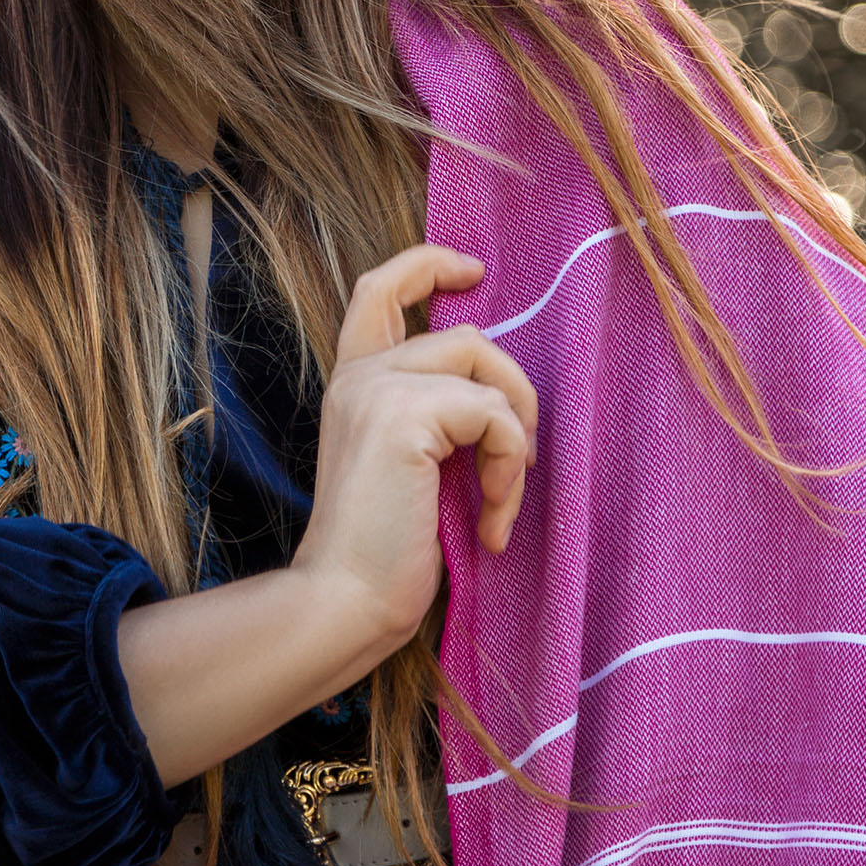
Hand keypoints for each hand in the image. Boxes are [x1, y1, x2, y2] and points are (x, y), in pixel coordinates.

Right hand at [292, 244, 536, 653]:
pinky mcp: (404, 415)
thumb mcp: (412, 467)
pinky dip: (510, 467)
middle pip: (464, 335)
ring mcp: (378, 389)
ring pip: (486, 365)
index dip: (428, 264)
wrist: (346, 600)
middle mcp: (359, 375)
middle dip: (513, 391)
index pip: (379, 289)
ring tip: (503, 497)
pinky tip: (491, 519)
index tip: (474, 271)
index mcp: (352, 383)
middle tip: (519, 460)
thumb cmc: (384, 552)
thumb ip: (436, 417)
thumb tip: (503, 396)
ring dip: (516, 435)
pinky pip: (494, 415)